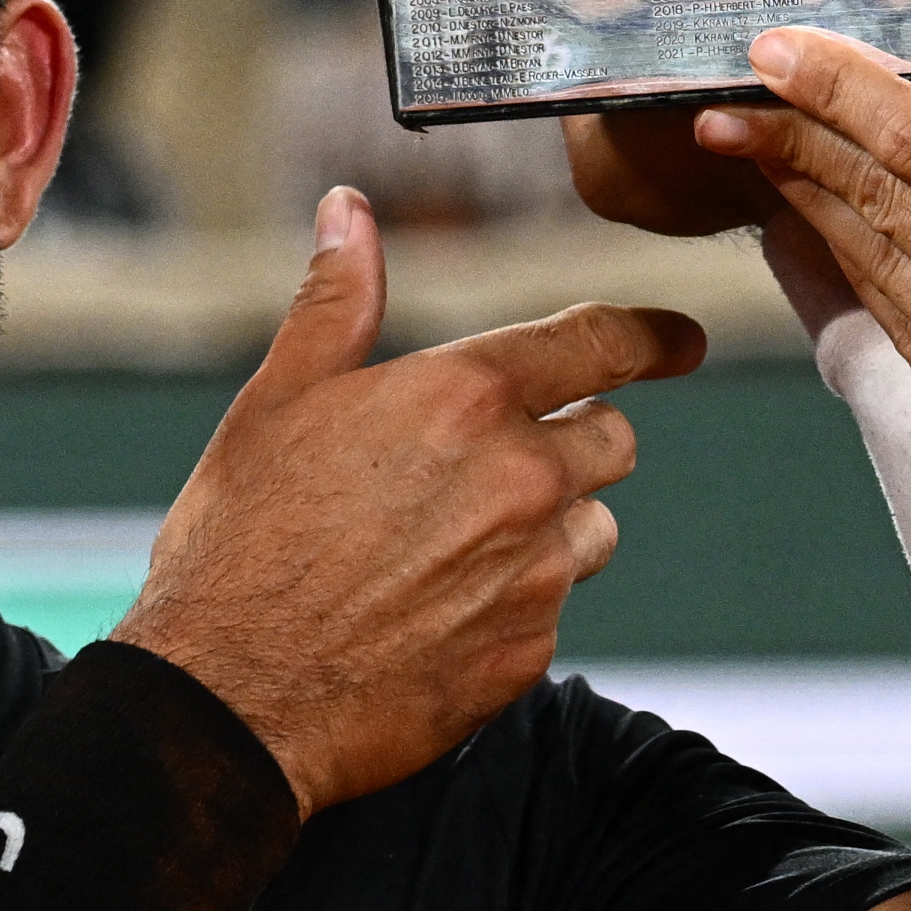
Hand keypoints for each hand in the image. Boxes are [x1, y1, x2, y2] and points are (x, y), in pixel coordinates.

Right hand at [123, 187, 702, 810]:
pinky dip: (515, 604)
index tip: (682, 341)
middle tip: (490, 468)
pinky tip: (436, 613)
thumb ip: (337, 300)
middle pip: (612, 439)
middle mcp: (521, 479)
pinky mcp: (529, 652)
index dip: (653, 337)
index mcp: (465, 398)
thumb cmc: (240, 541)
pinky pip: (555, 609)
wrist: (229, 698)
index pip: (603, 344)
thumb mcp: (277, 401)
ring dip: (550, 528)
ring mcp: (533, 572)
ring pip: (592, 529)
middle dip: (572, 441)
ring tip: (447, 548)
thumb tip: (348, 211)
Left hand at [564, 0, 910, 245]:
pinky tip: (834, 238)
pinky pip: (894, 320)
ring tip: (753, 144)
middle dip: (791, 133)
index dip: (840, 86)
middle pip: (872, 191)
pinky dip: (853, 266)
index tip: (777, 47)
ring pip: (867, 256)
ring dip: (804, 195)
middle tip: (728, 91)